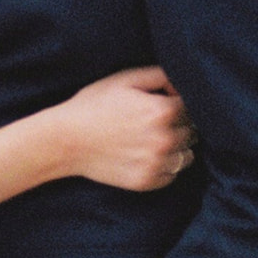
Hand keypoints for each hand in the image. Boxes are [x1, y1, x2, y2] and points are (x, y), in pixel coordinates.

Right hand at [62, 67, 194, 192]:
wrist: (65, 140)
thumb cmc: (93, 104)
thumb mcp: (124, 79)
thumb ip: (159, 76)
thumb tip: (181, 83)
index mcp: (163, 111)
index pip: (191, 107)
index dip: (178, 103)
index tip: (162, 104)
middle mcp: (165, 139)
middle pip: (192, 132)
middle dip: (179, 125)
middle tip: (154, 122)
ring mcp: (156, 163)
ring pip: (186, 156)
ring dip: (176, 148)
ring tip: (151, 140)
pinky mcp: (147, 181)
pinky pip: (171, 175)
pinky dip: (164, 166)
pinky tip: (145, 156)